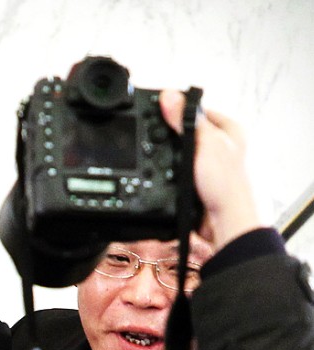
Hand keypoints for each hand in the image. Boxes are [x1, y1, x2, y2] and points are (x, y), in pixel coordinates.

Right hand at [159, 90, 260, 249]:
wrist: (222, 220)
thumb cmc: (225, 184)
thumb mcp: (203, 144)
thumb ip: (185, 120)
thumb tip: (169, 97)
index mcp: (228, 129)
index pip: (197, 110)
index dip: (177, 110)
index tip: (157, 111)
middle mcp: (219, 144)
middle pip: (186, 130)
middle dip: (169, 135)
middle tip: (154, 135)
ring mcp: (207, 163)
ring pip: (179, 150)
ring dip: (166, 155)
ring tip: (155, 155)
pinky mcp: (196, 179)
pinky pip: (176, 168)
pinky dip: (167, 170)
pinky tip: (160, 172)